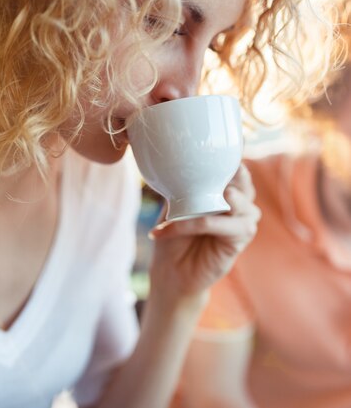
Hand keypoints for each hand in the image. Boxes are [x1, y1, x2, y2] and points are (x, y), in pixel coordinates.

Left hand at [147, 164, 260, 307]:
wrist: (171, 271)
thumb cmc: (174, 236)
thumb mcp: (173, 206)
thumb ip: (179, 186)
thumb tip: (171, 161)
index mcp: (225, 192)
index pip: (233, 169)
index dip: (232, 157)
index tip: (227, 143)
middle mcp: (238, 205)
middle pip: (244, 183)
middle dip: (237, 173)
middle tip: (231, 167)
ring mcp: (241, 224)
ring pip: (240, 204)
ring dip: (226, 198)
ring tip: (226, 194)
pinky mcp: (237, 242)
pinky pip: (220, 227)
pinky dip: (195, 224)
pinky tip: (173, 225)